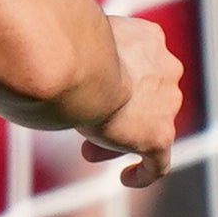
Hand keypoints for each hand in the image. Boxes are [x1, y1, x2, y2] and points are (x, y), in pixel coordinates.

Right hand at [78, 12, 183, 187]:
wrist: (83, 66)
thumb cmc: (68, 48)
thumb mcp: (75, 39)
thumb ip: (77, 46)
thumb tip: (50, 47)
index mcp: (150, 39)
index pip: (138, 64)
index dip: (116, 82)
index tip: (93, 93)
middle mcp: (166, 69)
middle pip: (145, 97)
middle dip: (119, 112)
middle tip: (86, 126)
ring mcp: (167, 104)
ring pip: (147, 127)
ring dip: (121, 138)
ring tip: (89, 152)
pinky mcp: (160, 136)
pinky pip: (158, 163)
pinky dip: (144, 172)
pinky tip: (126, 178)